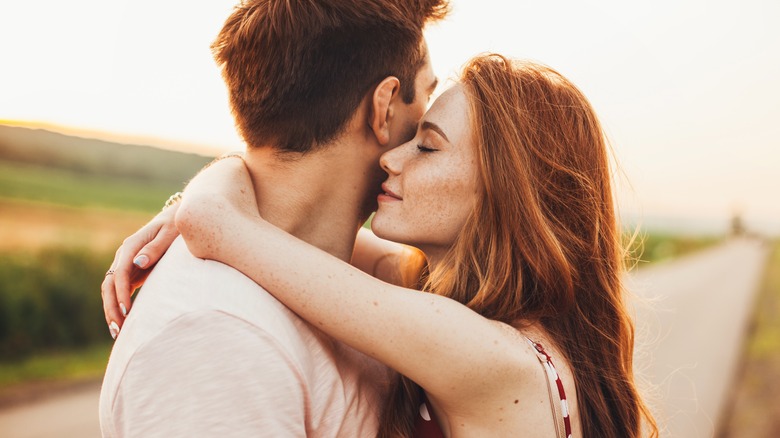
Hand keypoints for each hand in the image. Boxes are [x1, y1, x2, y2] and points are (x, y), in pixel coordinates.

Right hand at [101, 203, 179, 338]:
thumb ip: (156, 248)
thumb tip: (138, 262)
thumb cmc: (176, 226)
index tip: (127, 312)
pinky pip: (120, 291)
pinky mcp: (132, 272)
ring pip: (111, 290)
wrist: (177, 220)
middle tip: (119, 329)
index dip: (121, 293)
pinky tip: (122, 324)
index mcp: (131, 246)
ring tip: (117, 333)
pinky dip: (118, 306)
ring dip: (111, 310)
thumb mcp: (170, 234)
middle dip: (111, 307)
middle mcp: (124, 256)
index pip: (120, 273)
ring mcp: (125, 264)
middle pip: (109, 284)